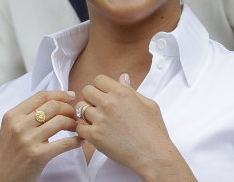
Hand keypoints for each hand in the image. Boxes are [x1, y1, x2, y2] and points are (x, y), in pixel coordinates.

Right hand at [0, 90, 83, 181]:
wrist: (2, 178)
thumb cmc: (9, 154)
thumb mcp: (10, 129)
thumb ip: (26, 115)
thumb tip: (52, 103)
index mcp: (12, 116)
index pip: (40, 97)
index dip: (59, 94)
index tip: (70, 96)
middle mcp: (19, 125)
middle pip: (53, 106)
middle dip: (69, 108)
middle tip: (75, 114)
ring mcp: (29, 140)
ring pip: (60, 121)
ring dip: (74, 123)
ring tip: (77, 127)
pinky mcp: (38, 155)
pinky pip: (64, 143)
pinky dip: (76, 140)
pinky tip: (79, 141)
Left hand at [75, 74, 195, 181]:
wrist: (154, 156)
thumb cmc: (154, 131)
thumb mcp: (148, 104)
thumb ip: (131, 89)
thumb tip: (123, 77)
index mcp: (121, 93)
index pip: (98, 79)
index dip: (100, 87)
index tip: (104, 95)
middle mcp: (109, 103)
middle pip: (86, 91)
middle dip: (91, 97)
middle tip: (99, 108)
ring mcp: (100, 119)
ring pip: (80, 108)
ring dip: (86, 113)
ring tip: (97, 121)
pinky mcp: (95, 135)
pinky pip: (79, 127)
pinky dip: (84, 130)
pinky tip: (94, 132)